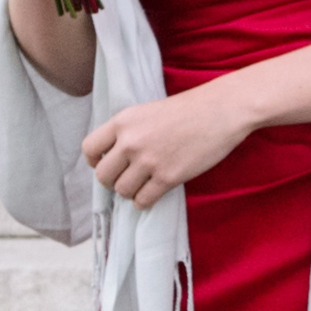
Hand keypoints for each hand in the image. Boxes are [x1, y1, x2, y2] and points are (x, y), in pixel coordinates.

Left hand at [82, 81, 256, 210]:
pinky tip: (152, 194)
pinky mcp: (168, 177)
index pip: (89, 149)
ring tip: (142, 186)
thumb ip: (127, 131)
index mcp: (123, 121)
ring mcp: (149, 161)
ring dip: (130, 192)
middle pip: (103, 176)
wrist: (221, 110)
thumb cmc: (188, 109)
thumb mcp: (147, 112)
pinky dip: (144, 201)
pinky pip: (143, 200)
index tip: (105, 164)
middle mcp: (130, 142)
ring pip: (122, 190)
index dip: (94, 161)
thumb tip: (113, 157)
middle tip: (126, 178)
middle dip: (112, 181)